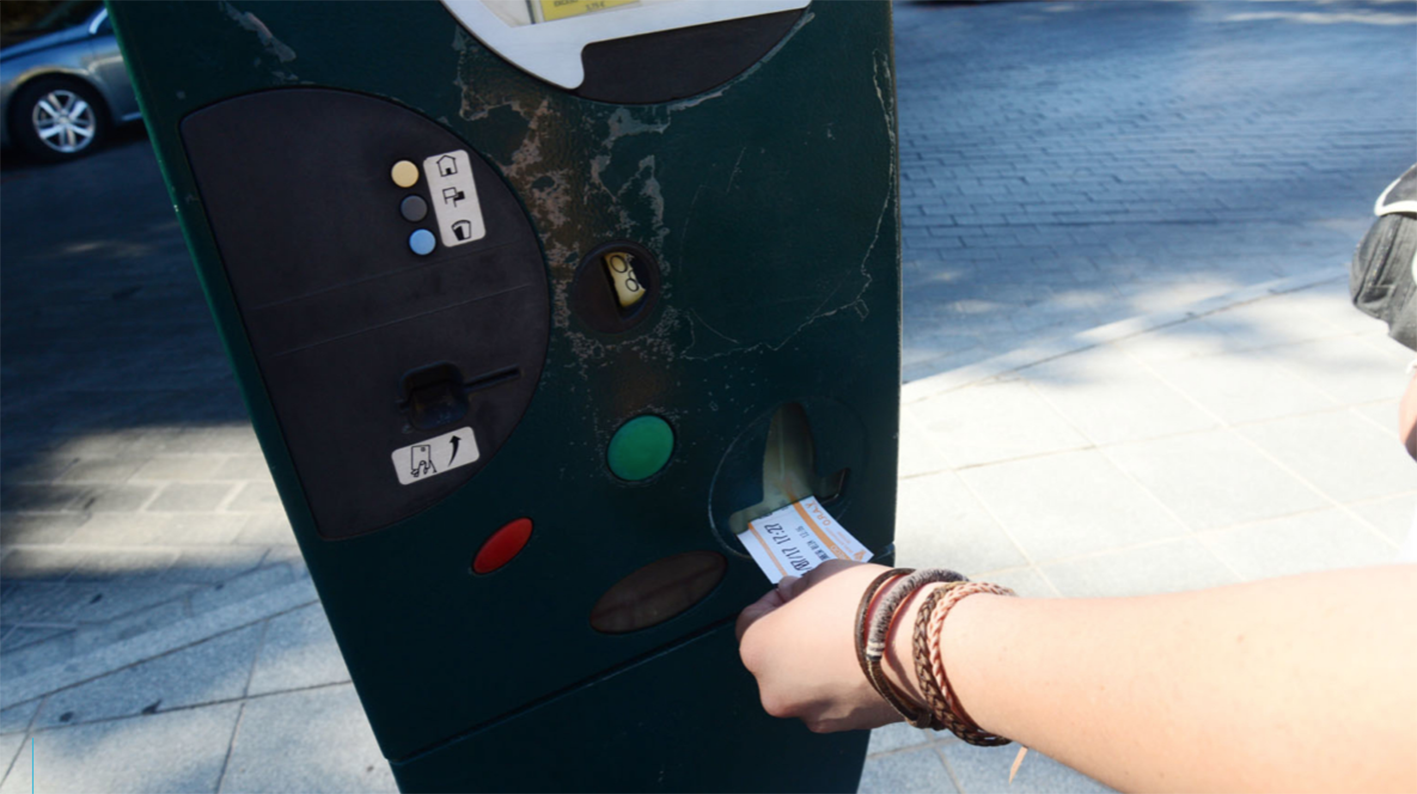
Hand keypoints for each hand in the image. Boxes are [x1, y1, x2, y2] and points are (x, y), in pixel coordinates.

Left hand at [735, 560, 906, 732]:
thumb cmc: (865, 604)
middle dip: (794, 636)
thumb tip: (790, 593)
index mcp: (758, 649)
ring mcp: (807, 714)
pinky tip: (865, 663)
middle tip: (825, 616)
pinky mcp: (841, 727)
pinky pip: (829, 699)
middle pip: (775, 657)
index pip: (751, 620)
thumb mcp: (824, 574)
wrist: (919, 647)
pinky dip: (839, 683)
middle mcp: (773, 690)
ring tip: (851, 640)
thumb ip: (799, 587)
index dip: (774, 602)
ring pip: (803, 682)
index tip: (797, 593)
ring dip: (816, 663)